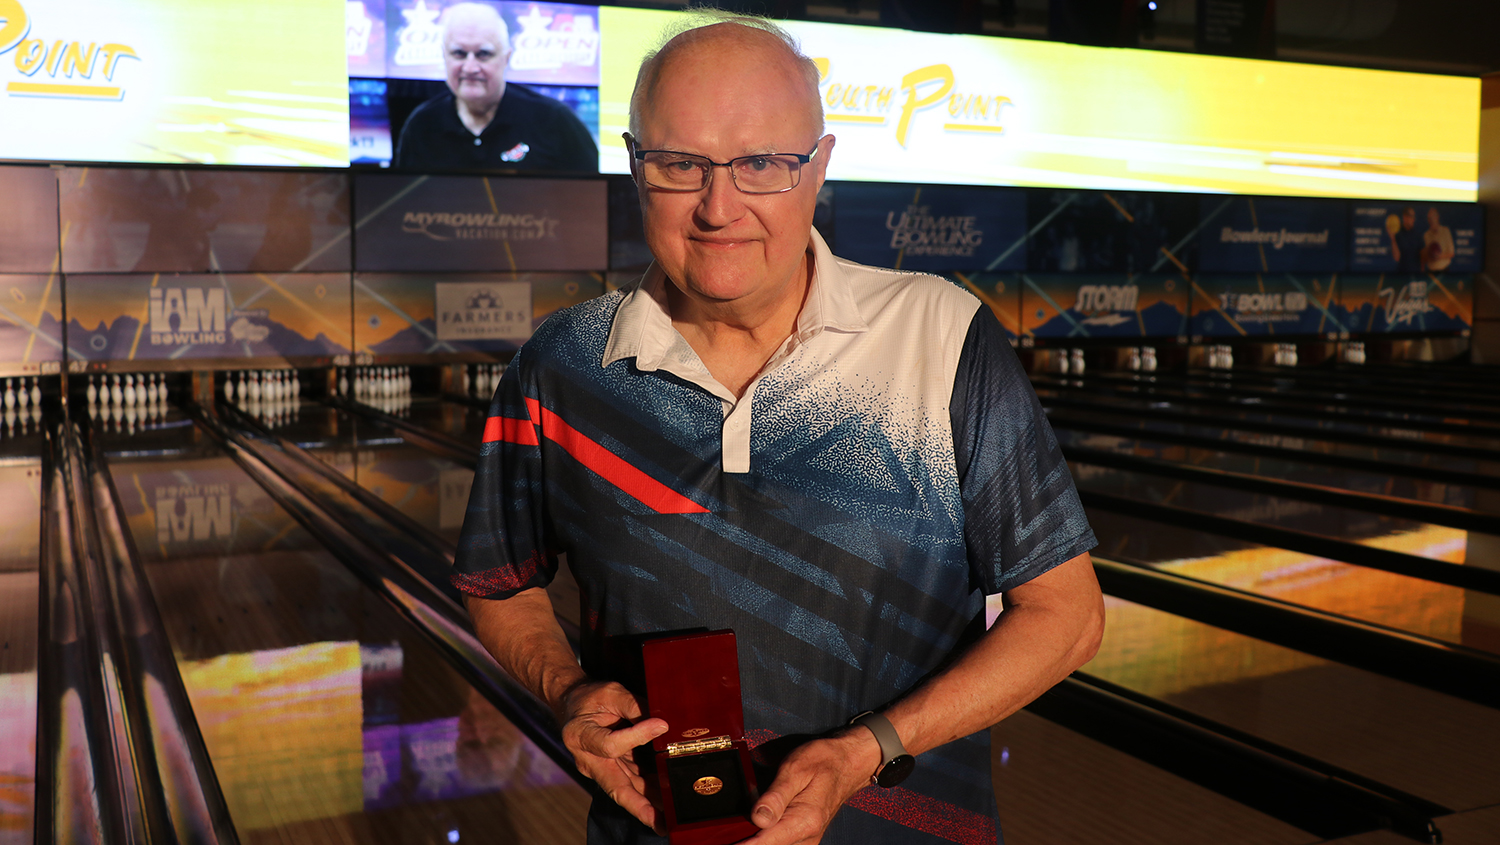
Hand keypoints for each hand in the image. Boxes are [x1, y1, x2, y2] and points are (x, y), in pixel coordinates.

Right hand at [558, 680, 668, 831]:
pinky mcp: (609, 771)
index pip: (610, 745)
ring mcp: (598, 769)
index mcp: (580, 735)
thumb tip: (661, 724)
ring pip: (624, 790)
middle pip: (614, 786)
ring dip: (647, 804)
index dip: (636, 736)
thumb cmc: (590, 697)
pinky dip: (646, 793)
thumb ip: (634, 706)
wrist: (572, 704)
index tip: (661, 725)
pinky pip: (628, 783)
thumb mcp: (611, 692)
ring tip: (669, 815)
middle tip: (659, 821)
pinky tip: (665, 798)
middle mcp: (587, 759)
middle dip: (638, 806)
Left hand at [740, 729, 881, 844]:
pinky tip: (756, 829)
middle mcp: (807, 837)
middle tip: (725, 835)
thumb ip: (775, 796)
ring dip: (757, 840)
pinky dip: (767, 838)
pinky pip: (781, 843)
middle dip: (747, 841)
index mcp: (804, 821)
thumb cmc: (823, 761)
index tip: (727, 843)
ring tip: (738, 832)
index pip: (765, 843)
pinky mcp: (803, 838)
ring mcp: (806, 840)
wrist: (848, 763)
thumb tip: (757, 820)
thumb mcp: (796, 769)